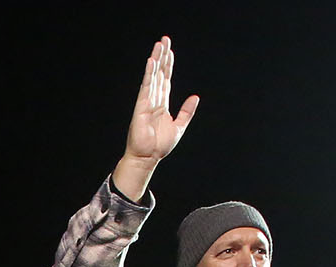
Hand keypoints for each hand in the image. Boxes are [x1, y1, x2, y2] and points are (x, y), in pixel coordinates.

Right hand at [114, 38, 198, 199]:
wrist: (148, 158)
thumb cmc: (160, 146)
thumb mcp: (179, 126)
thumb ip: (187, 111)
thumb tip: (195, 97)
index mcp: (162, 104)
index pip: (166, 79)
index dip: (168, 65)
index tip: (170, 51)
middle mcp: (154, 100)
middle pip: (159, 73)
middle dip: (162, 56)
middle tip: (164, 40)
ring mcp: (147, 102)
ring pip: (153, 76)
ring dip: (156, 60)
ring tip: (159, 45)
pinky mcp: (141, 107)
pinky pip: (146, 87)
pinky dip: (149, 74)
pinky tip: (151, 62)